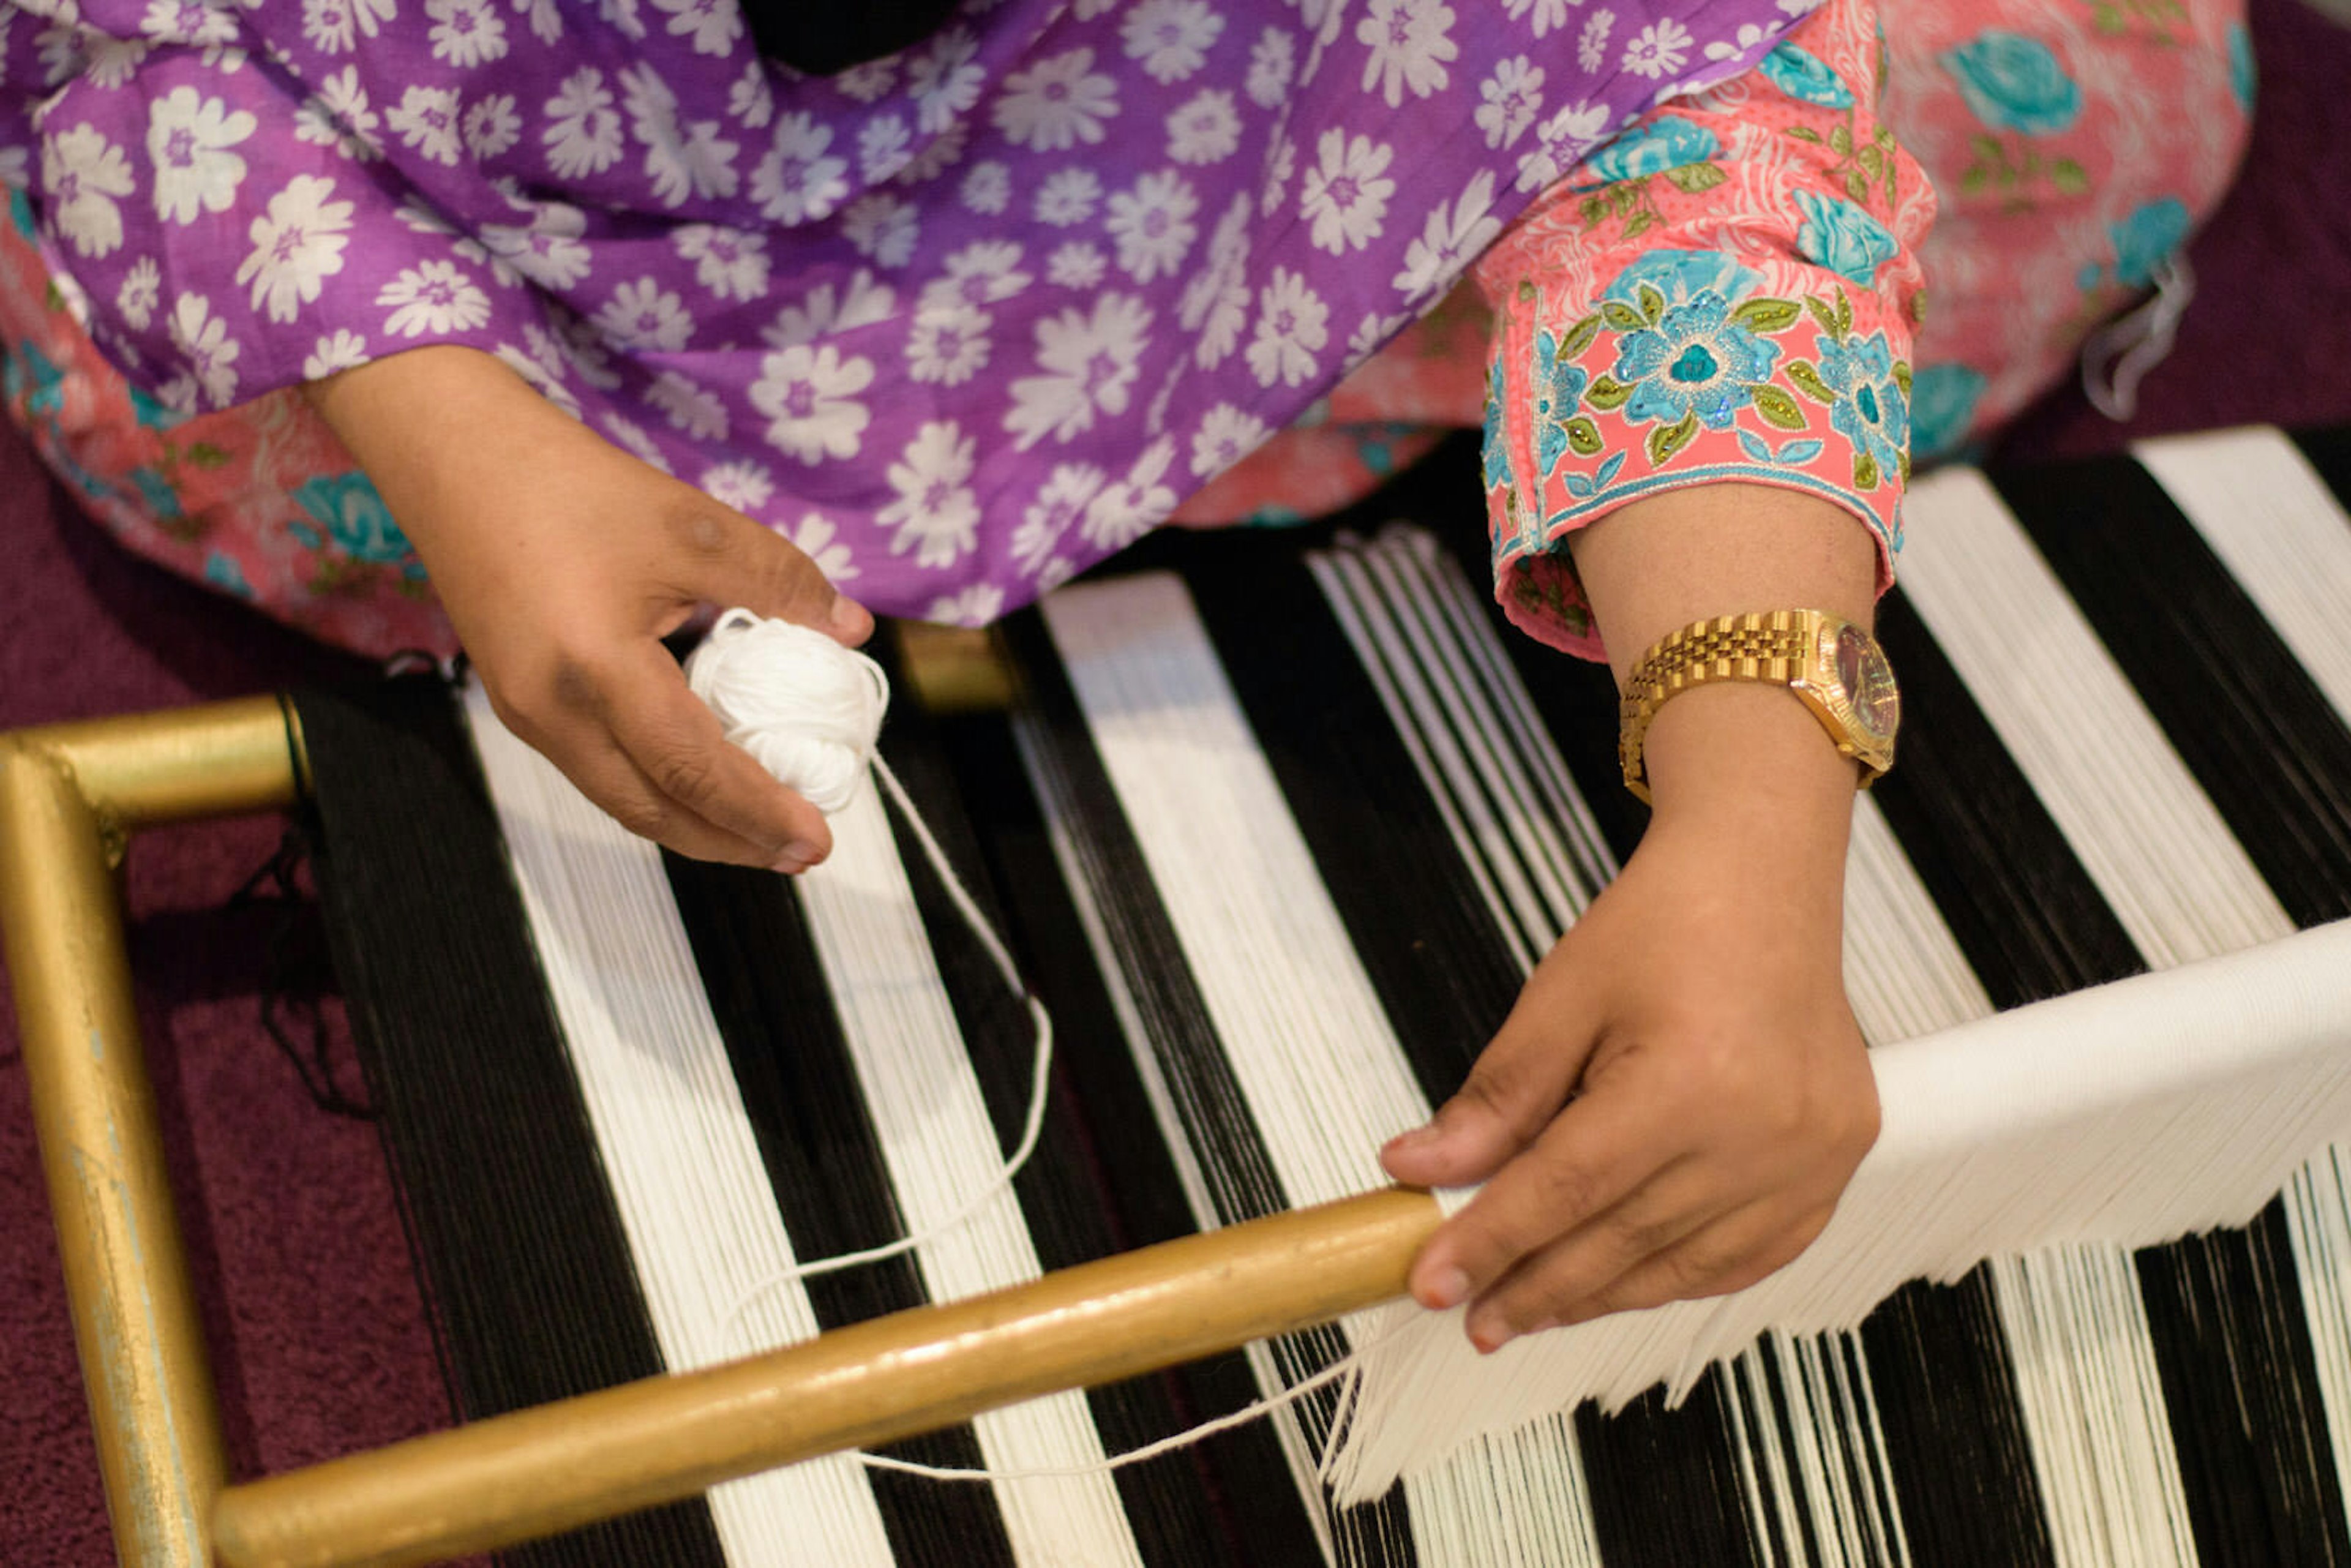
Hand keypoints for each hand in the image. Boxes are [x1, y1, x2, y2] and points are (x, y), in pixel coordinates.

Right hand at [309, 346, 871, 869]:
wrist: (454, 456)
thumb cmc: (568, 485)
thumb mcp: (691, 525)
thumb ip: (777, 579)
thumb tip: (850, 628)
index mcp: (594, 669)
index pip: (692, 769)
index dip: (759, 812)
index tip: (817, 840)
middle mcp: (550, 710)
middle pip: (653, 810)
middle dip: (731, 842)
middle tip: (801, 852)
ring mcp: (526, 714)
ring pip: (621, 799)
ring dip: (694, 823)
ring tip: (761, 830)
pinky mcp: (519, 703)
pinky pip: (598, 769)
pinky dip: (657, 788)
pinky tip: (701, 779)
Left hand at [1380, 694, 1879, 1349]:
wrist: (1762, 882)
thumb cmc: (1666, 925)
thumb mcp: (1559, 999)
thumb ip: (1496, 1100)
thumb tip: (1421, 1170)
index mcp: (1688, 1082)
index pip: (1566, 1190)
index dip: (1492, 1242)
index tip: (1433, 1280)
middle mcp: (1761, 1132)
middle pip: (1621, 1240)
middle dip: (1534, 1286)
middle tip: (1471, 1313)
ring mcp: (1809, 1158)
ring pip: (1682, 1265)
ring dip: (1598, 1296)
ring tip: (1528, 1308)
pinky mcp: (1834, 1165)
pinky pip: (1748, 1257)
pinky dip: (1677, 1279)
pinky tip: (1620, 1287)